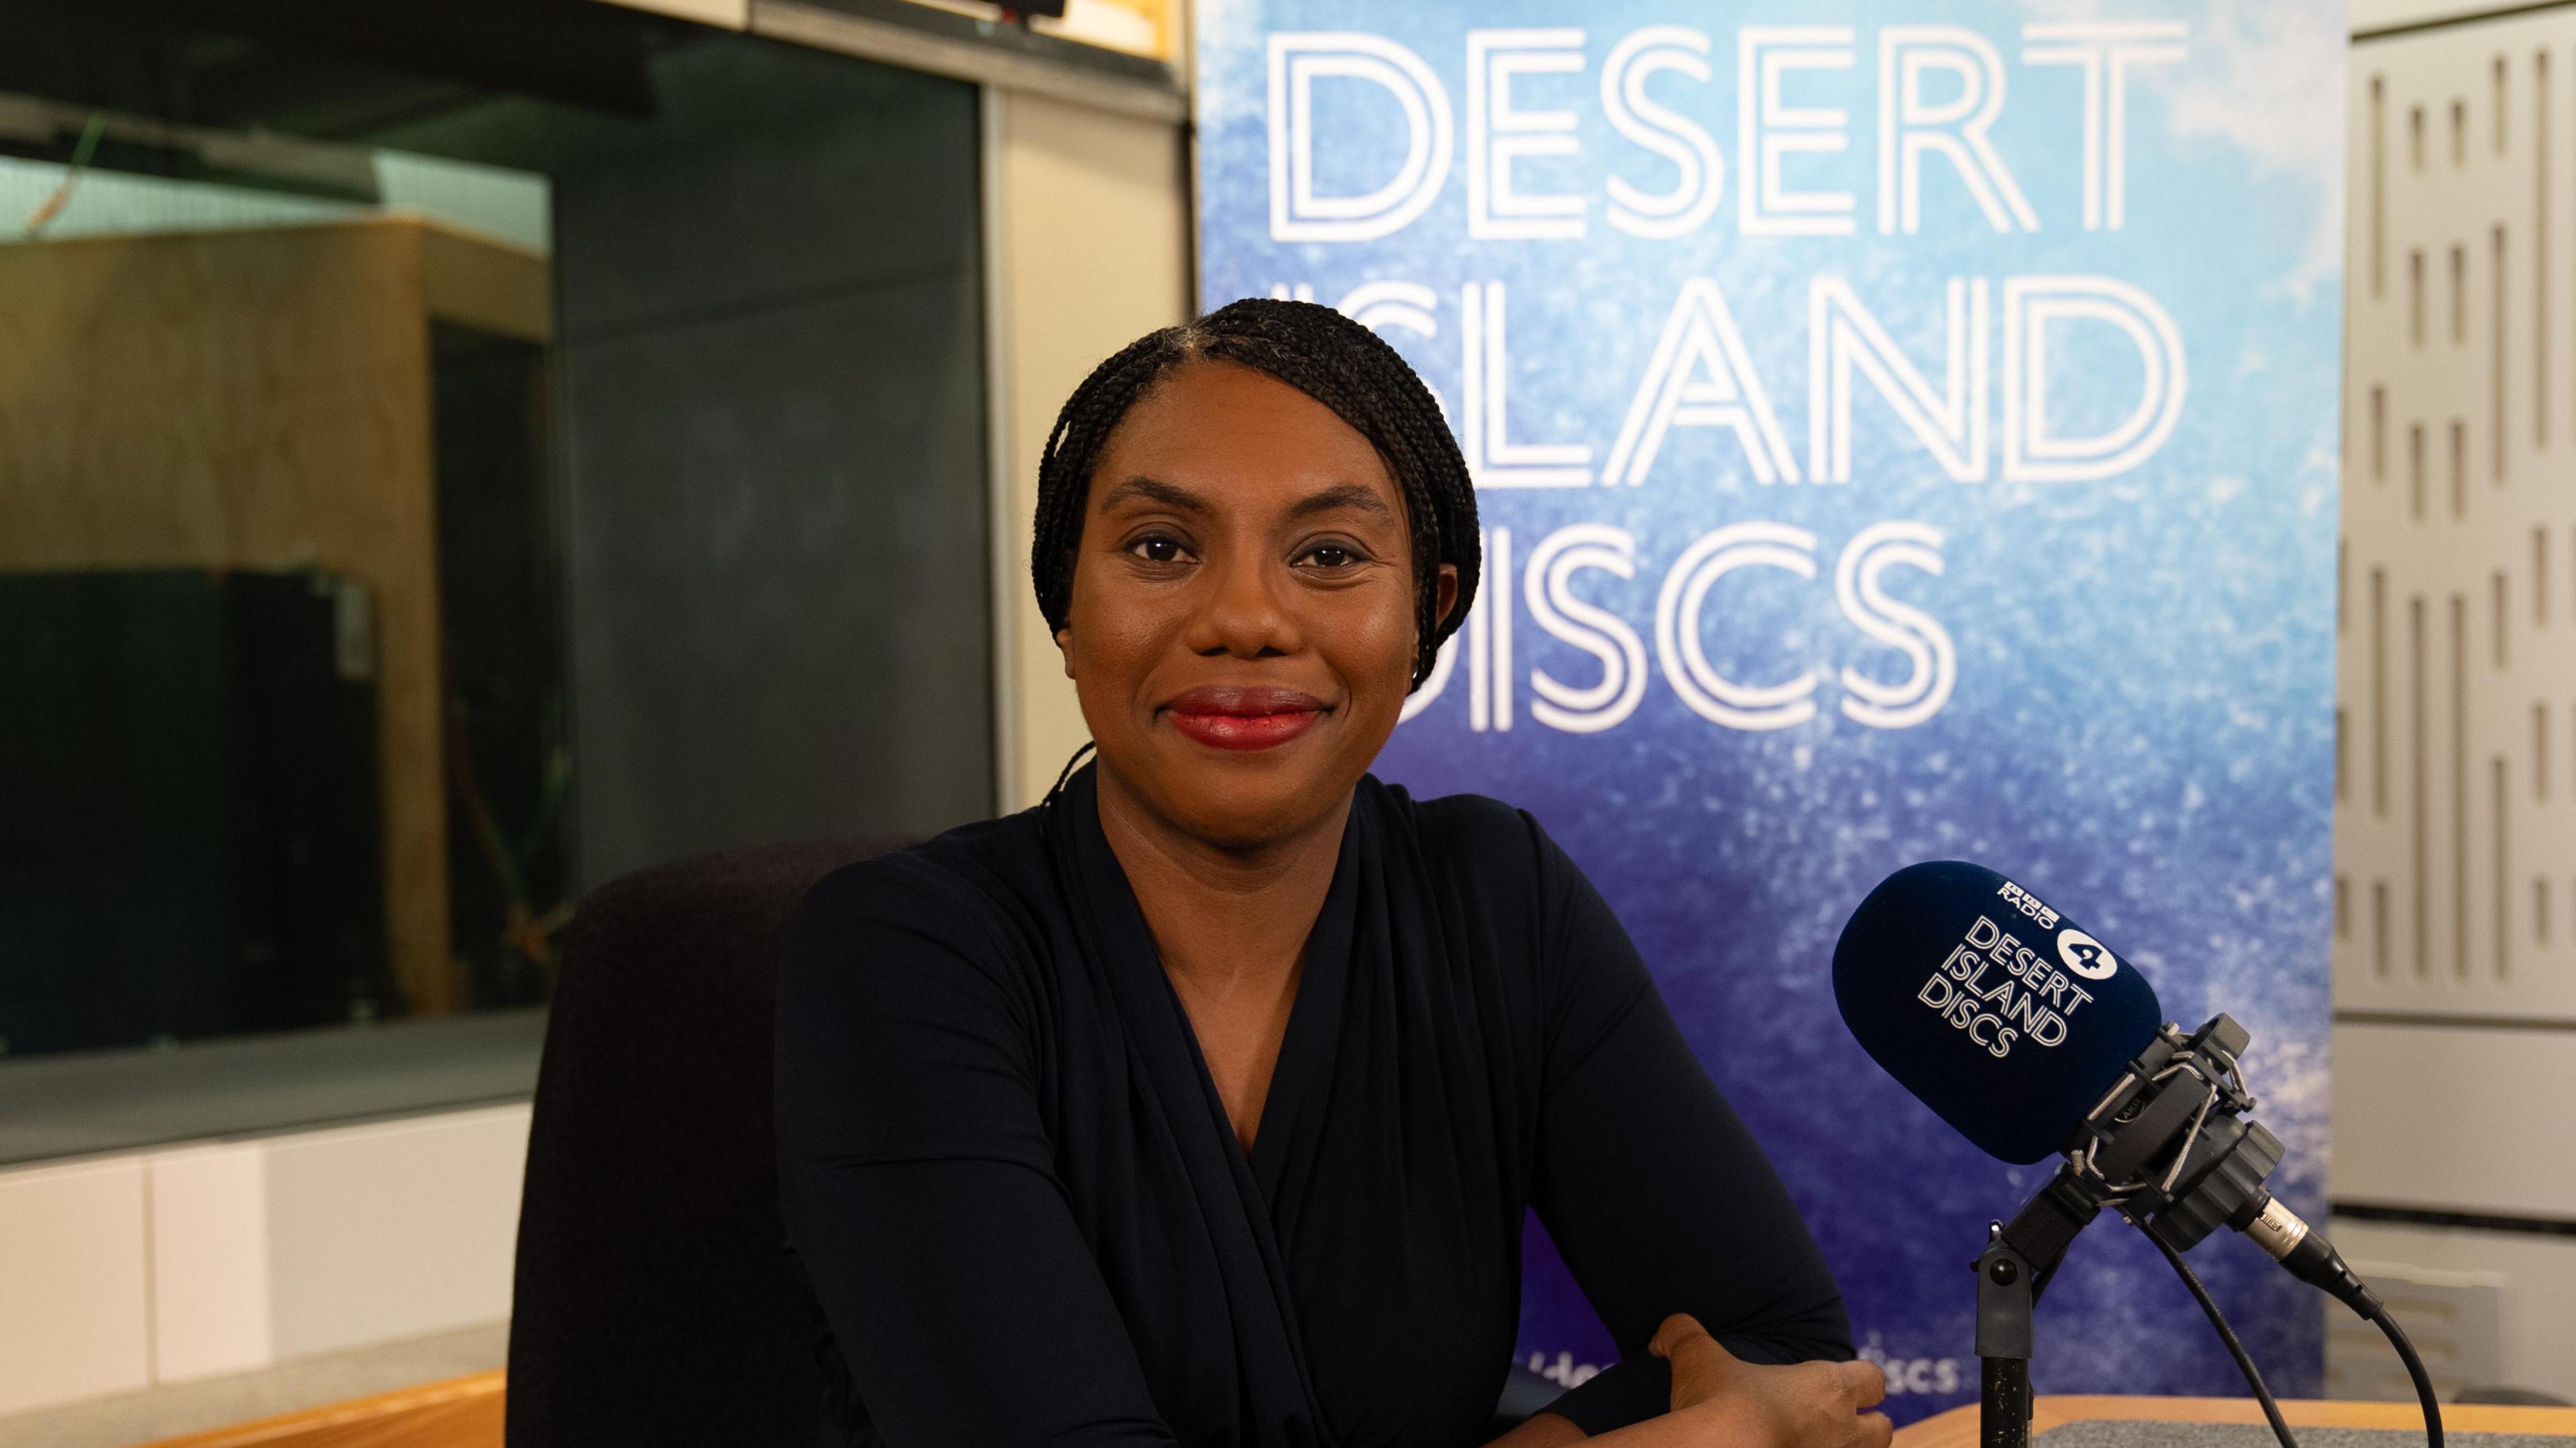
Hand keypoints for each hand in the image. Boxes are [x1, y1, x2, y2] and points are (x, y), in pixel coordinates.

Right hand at [1650, 1315, 1891, 1447]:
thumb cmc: (1719, 1402)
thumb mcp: (1697, 1357)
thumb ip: (1684, 1335)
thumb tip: (1662, 1333)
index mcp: (1827, 1386)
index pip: (1873, 1379)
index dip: (1861, 1381)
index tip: (1840, 1384)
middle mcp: (1842, 1429)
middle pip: (1884, 1429)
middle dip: (1867, 1426)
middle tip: (1833, 1423)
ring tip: (1817, 1445)